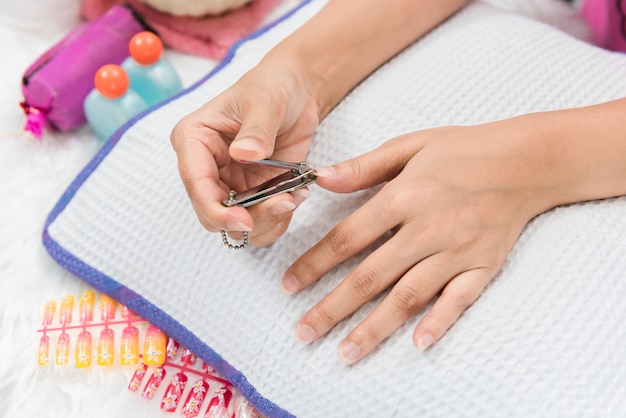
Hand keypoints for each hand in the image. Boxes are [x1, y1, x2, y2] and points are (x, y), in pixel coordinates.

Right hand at [170, 61, 319, 245]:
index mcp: (194, 141)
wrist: (297, 92)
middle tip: (283, 203)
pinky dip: (279, 217)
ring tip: (294, 196)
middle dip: (248, 217)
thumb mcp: (265, 100)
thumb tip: (243, 154)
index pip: (196, 185)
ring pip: (238, 224)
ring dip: (267, 220)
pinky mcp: (252, 192)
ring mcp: (229, 183)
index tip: (244, 220)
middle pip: (214, 213)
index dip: (217, 210)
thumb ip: (256, 129)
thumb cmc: (272, 86)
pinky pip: (260, 221)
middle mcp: (206, 167)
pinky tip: (297, 195)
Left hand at [283, 118, 561, 362]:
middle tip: (304, 331)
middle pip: (370, 276)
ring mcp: (456, 251)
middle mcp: (427, 229)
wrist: (526, 160)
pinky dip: (439, 323)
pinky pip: (458, 300)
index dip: (315, 263)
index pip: (348, 238)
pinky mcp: (483, 266)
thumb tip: (320, 179)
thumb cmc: (464, 150)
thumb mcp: (409, 145)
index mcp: (404, 197)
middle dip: (333, 307)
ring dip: (374, 327)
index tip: (290, 285)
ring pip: (408, 296)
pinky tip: (416, 344)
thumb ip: (363, 167)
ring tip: (345, 352)